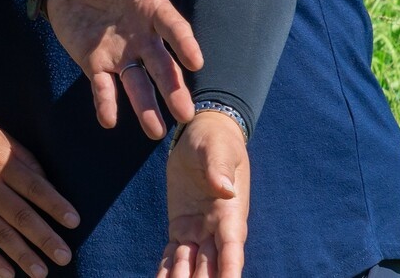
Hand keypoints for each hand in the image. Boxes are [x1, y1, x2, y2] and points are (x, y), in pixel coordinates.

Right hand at [0, 116, 78, 277]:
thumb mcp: (1, 138)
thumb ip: (26, 160)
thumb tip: (49, 186)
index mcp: (0, 163)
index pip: (34, 188)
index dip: (55, 205)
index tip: (74, 221)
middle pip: (20, 216)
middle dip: (45, 238)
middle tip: (64, 255)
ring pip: (0, 235)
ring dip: (23, 256)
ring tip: (42, 272)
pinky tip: (8, 274)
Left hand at [44, 0, 203, 137]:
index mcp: (154, 10)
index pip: (174, 30)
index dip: (185, 44)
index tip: (197, 62)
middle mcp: (142, 38)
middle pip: (161, 67)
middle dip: (173, 90)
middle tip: (186, 115)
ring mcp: (119, 54)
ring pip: (136, 84)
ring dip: (145, 107)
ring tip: (155, 132)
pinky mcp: (95, 64)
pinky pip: (102, 86)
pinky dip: (105, 103)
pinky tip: (108, 120)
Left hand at [158, 111, 247, 277]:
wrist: (202, 134)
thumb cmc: (216, 140)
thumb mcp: (217, 149)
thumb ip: (219, 168)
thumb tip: (226, 189)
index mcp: (231, 212)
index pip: (232, 246)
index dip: (230, 268)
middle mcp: (217, 228)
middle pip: (211, 264)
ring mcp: (199, 230)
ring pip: (192, 265)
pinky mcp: (181, 227)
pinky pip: (174, 254)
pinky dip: (168, 270)